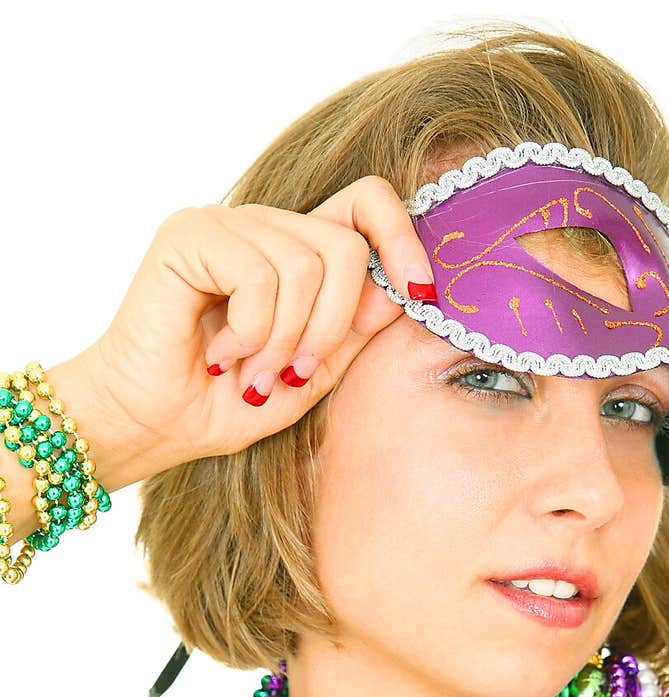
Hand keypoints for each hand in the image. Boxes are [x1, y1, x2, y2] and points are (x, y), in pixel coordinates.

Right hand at [82, 178, 435, 472]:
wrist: (151, 426)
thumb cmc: (224, 404)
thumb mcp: (311, 375)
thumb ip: (354, 331)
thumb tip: (400, 288)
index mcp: (297, 250)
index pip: (368, 203)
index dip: (403, 239)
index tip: (421, 295)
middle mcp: (265, 226)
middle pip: (346, 245)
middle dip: (333, 325)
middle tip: (293, 373)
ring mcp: (227, 224)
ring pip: (307, 265)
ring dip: (286, 339)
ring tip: (253, 373)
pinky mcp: (191, 234)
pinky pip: (260, 275)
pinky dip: (251, 331)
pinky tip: (218, 354)